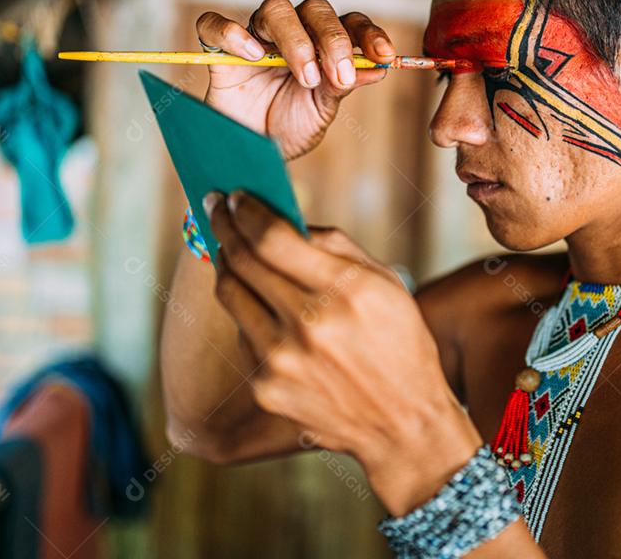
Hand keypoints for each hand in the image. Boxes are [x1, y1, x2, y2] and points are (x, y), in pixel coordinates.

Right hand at [195, 0, 394, 159]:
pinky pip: (217, 25)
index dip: (368, 34)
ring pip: (275, 8)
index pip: (349, 22)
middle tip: (339, 75)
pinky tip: (253, 55)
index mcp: (322, 43)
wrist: (251, 152)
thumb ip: (342, 87)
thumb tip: (377, 69)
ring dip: (295, 39)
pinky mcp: (221, 52)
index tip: (384, 56)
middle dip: (333, 40)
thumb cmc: (288, 127)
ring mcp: (256, 38)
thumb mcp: (322, 111)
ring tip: (305, 76)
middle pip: (315, 9)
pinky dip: (234, 34)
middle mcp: (292, 32)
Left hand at [204, 190, 482, 514]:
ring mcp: (282, 360)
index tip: (234, 196)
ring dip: (226, 265)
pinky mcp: (266, 387)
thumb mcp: (386, 283)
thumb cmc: (400, 344)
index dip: (246, 210)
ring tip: (230, 251)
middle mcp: (309, 324)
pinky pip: (242, 335)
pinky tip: (265, 310)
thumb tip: (284, 220)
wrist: (403, 425)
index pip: (272, 237)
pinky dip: (249, 314)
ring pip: (231, 295)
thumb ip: (336, 246)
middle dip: (224, 226)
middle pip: (242, 260)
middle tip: (217, 208)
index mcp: (345, 290)